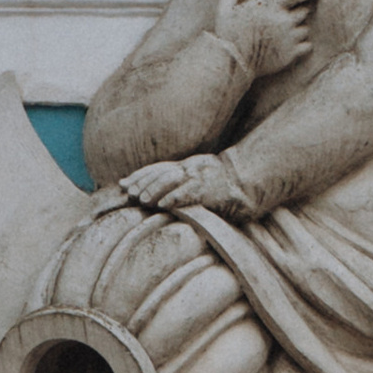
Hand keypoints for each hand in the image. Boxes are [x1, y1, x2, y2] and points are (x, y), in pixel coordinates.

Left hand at [118, 153, 251, 221]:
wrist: (249, 182)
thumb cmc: (226, 186)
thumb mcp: (202, 179)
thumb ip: (184, 183)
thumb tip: (164, 196)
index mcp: (187, 167)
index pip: (158, 169)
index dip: (140, 175)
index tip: (123, 184)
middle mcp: (190, 169)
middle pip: (160, 173)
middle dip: (142, 182)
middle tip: (128, 192)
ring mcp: (199, 178)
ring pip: (171, 181)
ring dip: (154, 190)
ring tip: (141, 200)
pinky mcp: (208, 190)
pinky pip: (188, 194)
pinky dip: (174, 198)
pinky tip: (162, 205)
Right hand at [213, 0, 323, 82]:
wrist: (233, 62)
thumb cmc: (229, 33)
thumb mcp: (226, 6)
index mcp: (270, 6)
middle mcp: (283, 21)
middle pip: (304, 11)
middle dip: (298, 12)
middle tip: (283, 18)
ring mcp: (289, 38)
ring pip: (305, 29)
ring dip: (299, 29)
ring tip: (281, 34)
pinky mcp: (292, 55)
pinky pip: (307, 46)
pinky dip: (302, 45)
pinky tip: (288, 45)